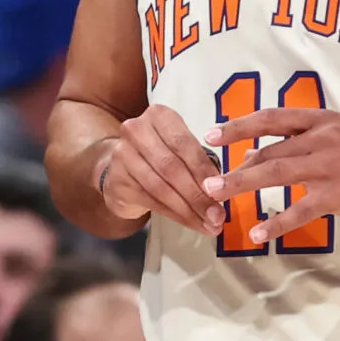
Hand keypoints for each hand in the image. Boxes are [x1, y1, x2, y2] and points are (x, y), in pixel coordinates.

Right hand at [96, 105, 222, 232]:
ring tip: (207, 224)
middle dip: (198, 195)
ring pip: (161, 187)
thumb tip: (221, 191)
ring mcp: (123, 155)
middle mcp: (136, 131)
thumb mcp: (179, 148)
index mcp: (158, 116)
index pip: (183, 144)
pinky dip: (174, 214)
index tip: (223, 191)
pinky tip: (190, 222)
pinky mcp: (117, 180)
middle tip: (217, 215)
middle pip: (172, 167)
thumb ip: (199, 163)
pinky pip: (150, 201)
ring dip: (187, 210)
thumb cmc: (159, 155)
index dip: (203, 170)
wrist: (120, 167)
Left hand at [201, 107, 339, 240]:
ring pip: (278, 173)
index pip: (272, 118)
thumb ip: (303, 141)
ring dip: (243, 186)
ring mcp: (331, 165)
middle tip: (207, 182)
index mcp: (320, 120)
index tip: (211, 135)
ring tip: (217, 198)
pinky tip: (258, 233)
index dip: (239, 126)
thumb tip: (258, 155)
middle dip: (234, 166)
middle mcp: (322, 138)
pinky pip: (301, 209)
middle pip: (269, 149)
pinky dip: (277, 221)